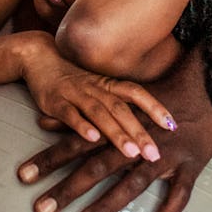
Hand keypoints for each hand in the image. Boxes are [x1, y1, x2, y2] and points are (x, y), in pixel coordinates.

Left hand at [17, 50, 211, 211]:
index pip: (77, 144)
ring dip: (106, 205)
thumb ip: (78, 117)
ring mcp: (165, 155)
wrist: (204, 86)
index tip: (23, 175)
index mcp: (117, 127)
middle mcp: (137, 142)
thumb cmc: (156, 96)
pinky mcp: (191, 167)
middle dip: (67, 189)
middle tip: (41, 210)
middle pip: (97, 166)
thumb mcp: (115, 102)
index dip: (50, 159)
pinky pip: (178, 196)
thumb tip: (41, 122)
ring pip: (132, 183)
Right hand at [20, 32, 174, 162]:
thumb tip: (142, 125)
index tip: (173, 126)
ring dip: (117, 133)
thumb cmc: (72, 77)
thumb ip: (115, 103)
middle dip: (140, 132)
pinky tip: (93, 139)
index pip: (137, 94)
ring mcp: (76, 93)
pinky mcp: (55, 101)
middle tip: (155, 154)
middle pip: (122, 109)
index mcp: (108, 84)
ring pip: (100, 113)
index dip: (156, 108)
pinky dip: (81, 126)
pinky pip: (70, 114)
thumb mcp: (97, 85)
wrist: (38, 57)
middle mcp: (95, 87)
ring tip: (132, 153)